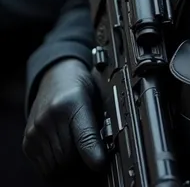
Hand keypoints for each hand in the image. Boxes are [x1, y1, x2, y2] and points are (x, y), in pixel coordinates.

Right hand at [23, 58, 106, 177]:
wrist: (57, 76)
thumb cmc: (80, 89)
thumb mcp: (96, 100)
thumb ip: (100, 127)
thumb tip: (106, 156)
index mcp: (73, 102)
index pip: (84, 136)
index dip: (94, 155)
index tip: (101, 165)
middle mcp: (51, 116)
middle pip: (69, 158)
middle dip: (82, 163)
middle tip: (91, 157)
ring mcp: (36, 129)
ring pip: (55, 166)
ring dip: (68, 167)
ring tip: (78, 154)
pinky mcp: (27, 141)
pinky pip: (43, 168)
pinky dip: (55, 166)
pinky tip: (63, 153)